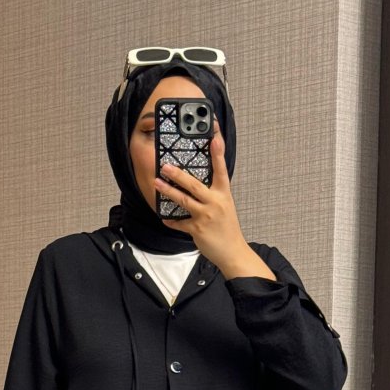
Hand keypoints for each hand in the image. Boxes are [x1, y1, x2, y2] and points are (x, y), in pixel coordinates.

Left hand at [155, 119, 244, 266]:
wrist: (233, 252)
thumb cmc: (227, 228)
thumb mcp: (225, 206)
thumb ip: (213, 194)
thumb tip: (197, 184)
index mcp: (224, 194)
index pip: (221, 169)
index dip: (218, 153)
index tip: (214, 137)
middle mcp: (215, 203)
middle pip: (194, 184)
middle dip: (178, 174)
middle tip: (165, 166)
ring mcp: (206, 216)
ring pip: (183, 201)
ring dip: (168, 191)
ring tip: (157, 183)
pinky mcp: (197, 230)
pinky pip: (179, 223)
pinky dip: (171, 221)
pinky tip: (164, 218)